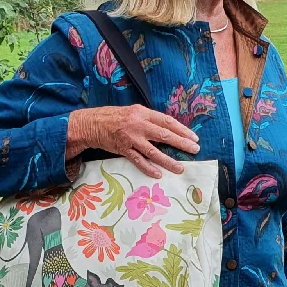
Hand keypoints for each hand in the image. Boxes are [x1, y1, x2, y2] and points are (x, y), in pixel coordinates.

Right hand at [67, 105, 199, 178]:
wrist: (92, 123)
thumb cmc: (115, 117)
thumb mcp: (134, 112)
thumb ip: (150, 119)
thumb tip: (169, 129)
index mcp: (143, 113)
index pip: (167, 121)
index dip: (182, 129)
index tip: (194, 137)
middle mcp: (138, 124)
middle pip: (164, 135)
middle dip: (181, 143)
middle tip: (194, 150)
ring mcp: (131, 138)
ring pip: (153, 151)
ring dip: (168, 161)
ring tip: (179, 168)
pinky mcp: (123, 149)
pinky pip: (138, 160)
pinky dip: (148, 168)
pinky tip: (158, 174)